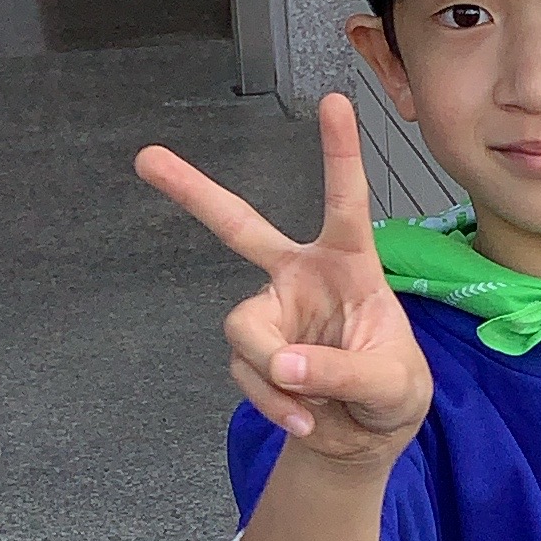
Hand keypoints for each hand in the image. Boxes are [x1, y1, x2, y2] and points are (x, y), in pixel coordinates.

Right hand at [134, 89, 433, 464]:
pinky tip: (304, 418)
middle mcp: (300, 278)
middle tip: (146, 158)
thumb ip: (341, 372)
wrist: (366, 439)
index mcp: (349, 264)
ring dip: (273, 375)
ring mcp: (271, 314)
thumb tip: (278, 363)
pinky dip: (274, 404)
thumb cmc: (393, 393)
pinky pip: (247, 374)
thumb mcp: (391, 386)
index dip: (339, 153)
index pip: (345, 202)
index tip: (335, 102)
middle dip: (192, 193)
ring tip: (313, 406)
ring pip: (243, 330)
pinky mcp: (253, 353)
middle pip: (239, 227)